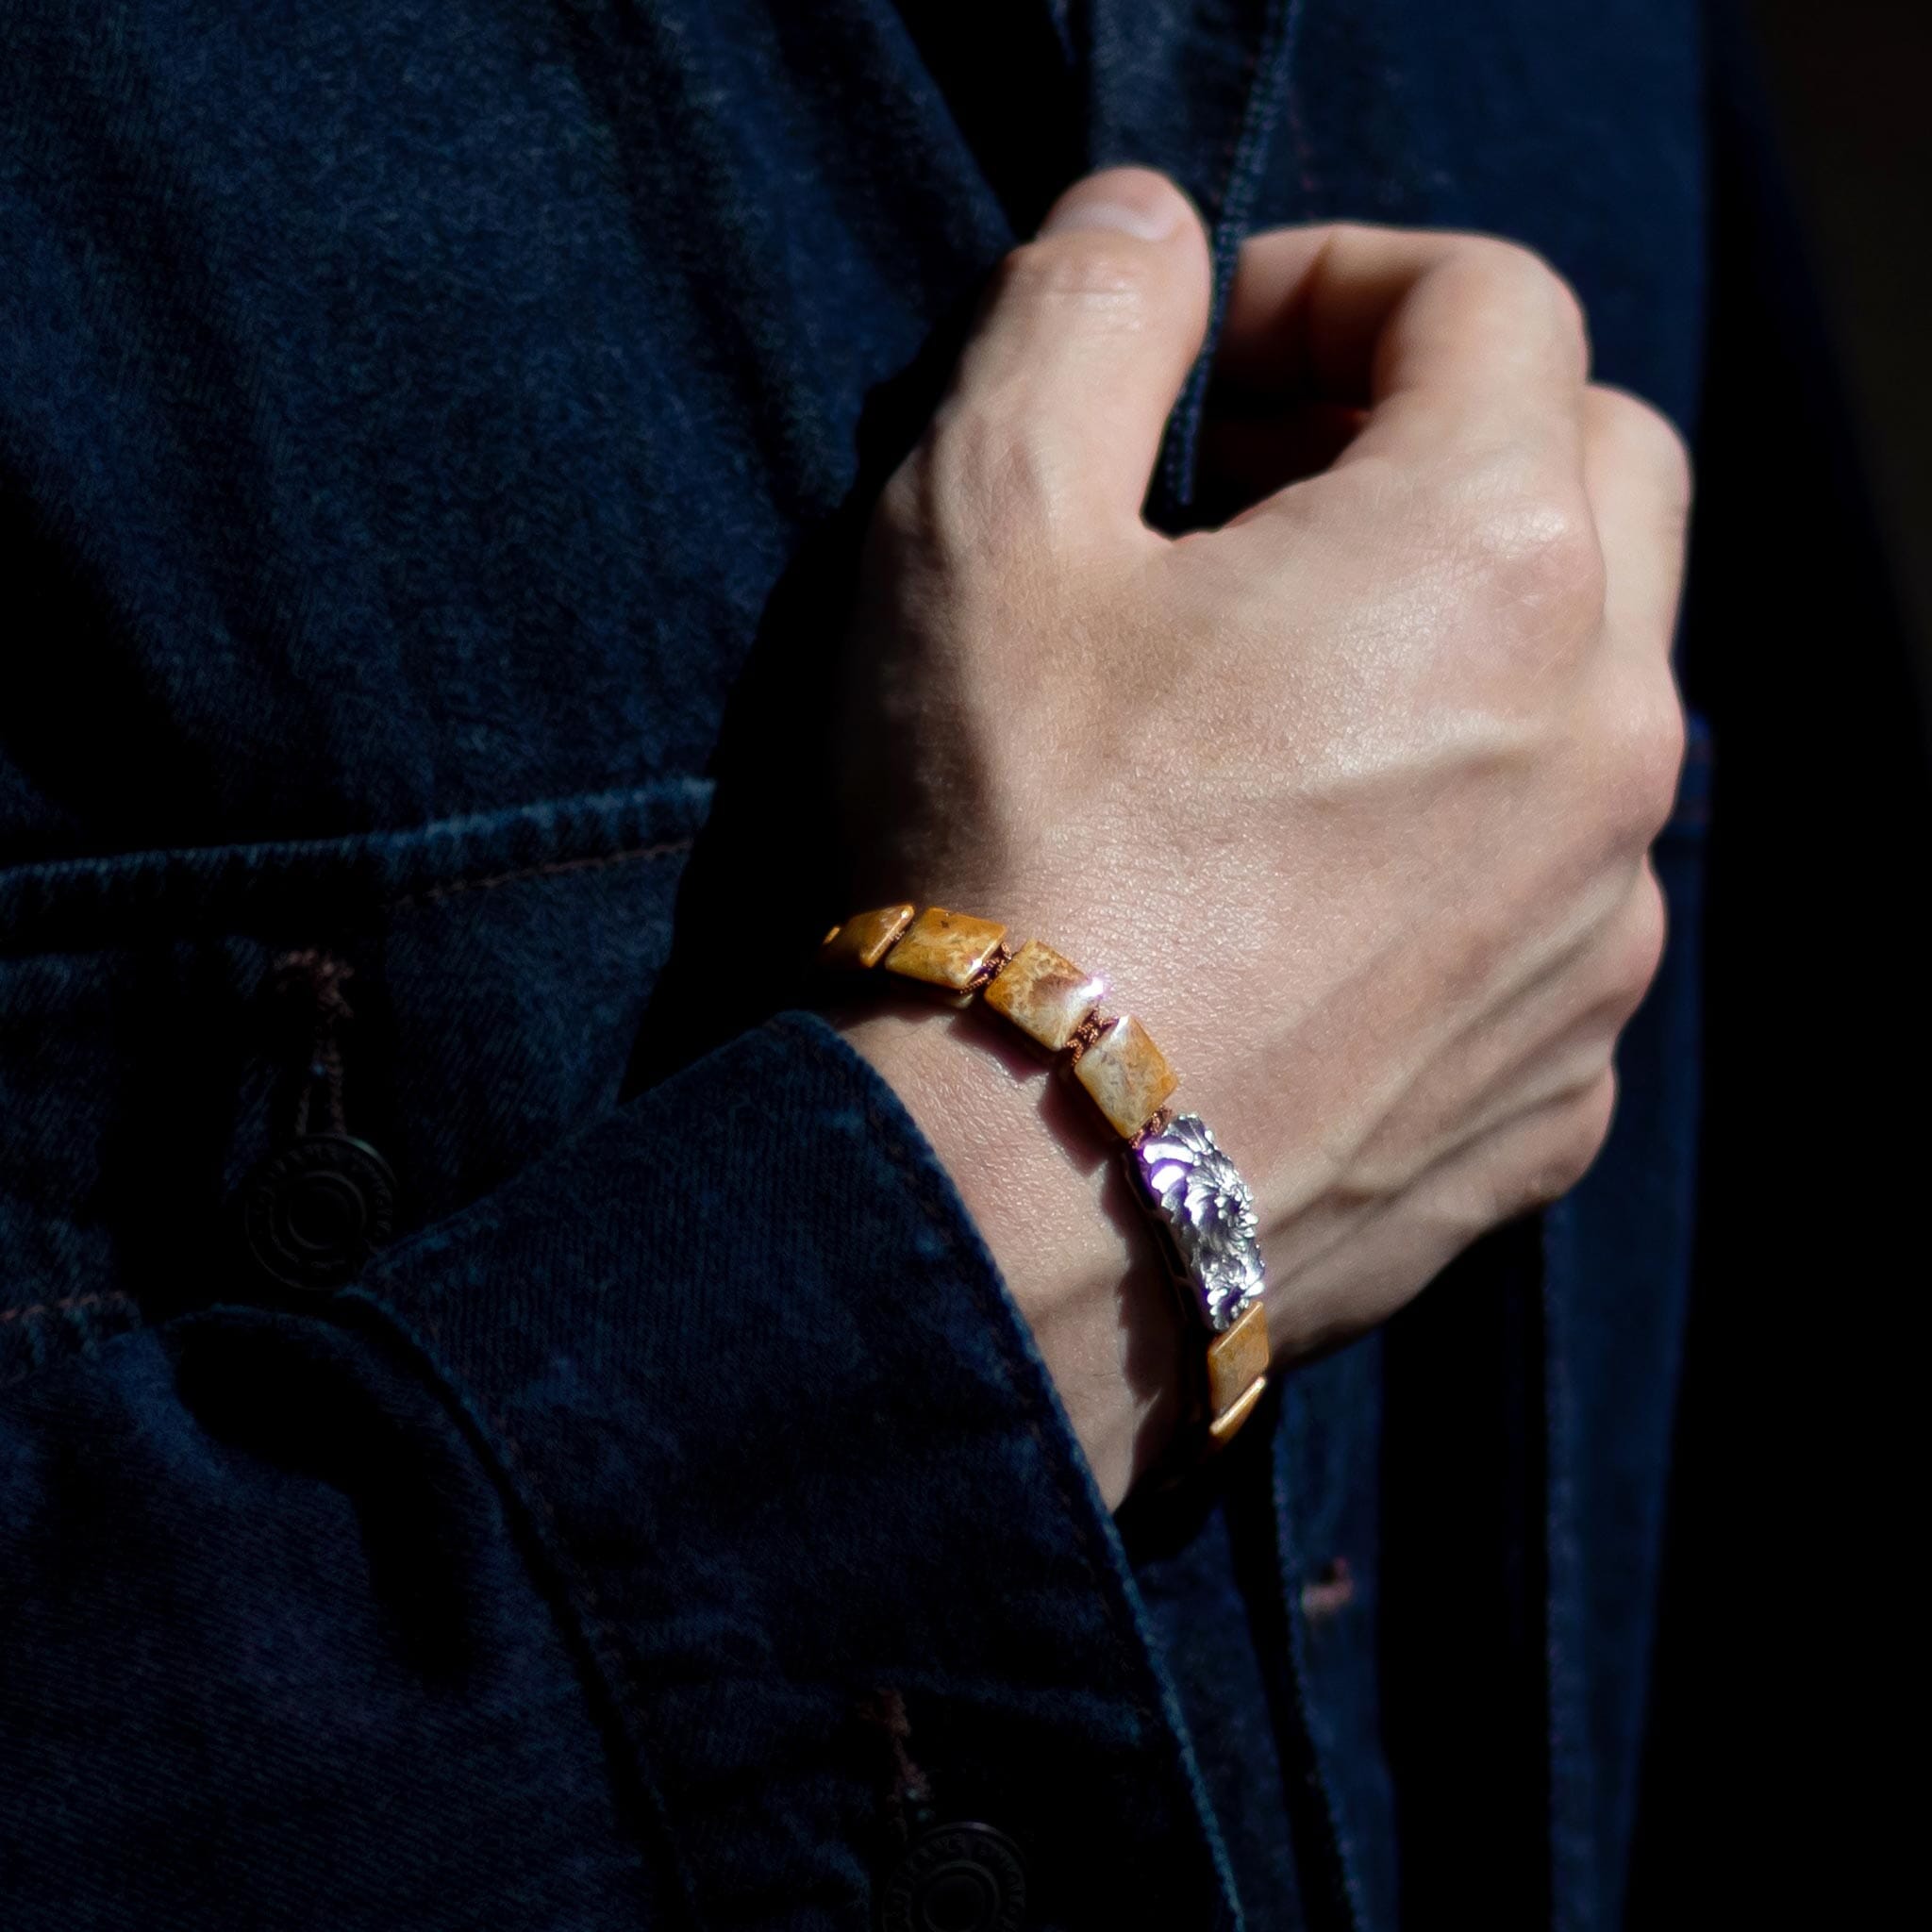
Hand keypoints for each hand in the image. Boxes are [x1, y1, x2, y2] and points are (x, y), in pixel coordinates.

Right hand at [834, 168, 1689, 1506]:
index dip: (1336, 283)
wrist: (1008, 1218)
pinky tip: (1308, 910)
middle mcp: (1612, 745)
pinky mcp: (1550, 1092)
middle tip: (1255, 504)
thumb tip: (1152, 230)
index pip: (1493, 304)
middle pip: (1601, 481)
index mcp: (1495, 564)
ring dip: (1463, 660)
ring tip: (1272, 723)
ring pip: (1596, 709)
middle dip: (1442, 442)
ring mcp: (1598, 939)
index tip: (1206, 355)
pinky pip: (1551, 913)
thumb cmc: (990, 854)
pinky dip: (1461, 861)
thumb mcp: (976, 522)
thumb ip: (1084, 312)